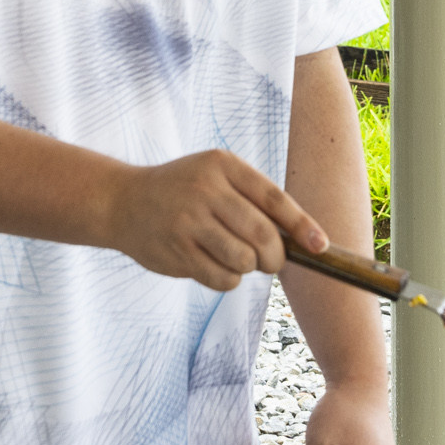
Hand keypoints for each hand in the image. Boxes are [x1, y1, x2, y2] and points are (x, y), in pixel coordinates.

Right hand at [93, 147, 329, 288]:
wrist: (123, 202)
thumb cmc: (184, 191)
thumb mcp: (215, 176)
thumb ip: (253, 199)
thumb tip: (301, 238)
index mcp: (223, 165)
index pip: (274, 198)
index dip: (301, 225)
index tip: (321, 246)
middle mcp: (205, 190)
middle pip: (262, 235)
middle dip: (276, 256)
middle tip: (272, 261)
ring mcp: (188, 221)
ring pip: (244, 259)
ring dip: (249, 267)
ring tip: (238, 258)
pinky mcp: (177, 251)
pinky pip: (222, 278)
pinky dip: (229, 279)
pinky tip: (217, 266)